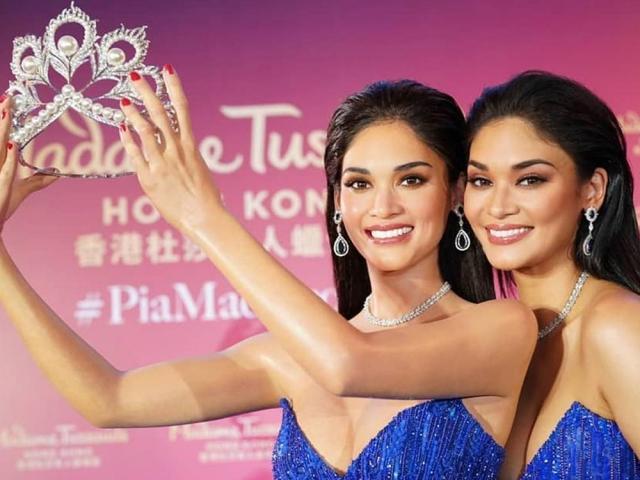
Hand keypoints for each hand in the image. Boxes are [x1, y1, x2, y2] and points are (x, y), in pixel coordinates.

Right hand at [0, 96, 57, 233]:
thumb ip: (38, 181)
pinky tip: (13, 144)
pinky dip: (8, 157)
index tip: (8, 101)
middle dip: (0, 116)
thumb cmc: (1, 208)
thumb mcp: (20, 191)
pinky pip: (4, 170)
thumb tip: (57, 173)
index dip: (2, 120)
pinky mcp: (0, 185)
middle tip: (8, 96)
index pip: (0, 137)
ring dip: (1, 129)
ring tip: (6, 110)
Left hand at [118, 66, 223, 235]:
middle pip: (159, 114)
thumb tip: (176, 146)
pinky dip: (127, 140)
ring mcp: (162, 164)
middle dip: (146, 92)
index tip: (166, 69)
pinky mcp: (150, 178)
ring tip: (124, 101)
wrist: (204, 218)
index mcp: (191, 147)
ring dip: (133, 113)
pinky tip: (121, 129)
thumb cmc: (206, 198)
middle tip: (135, 77)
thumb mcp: (199, 170)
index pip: (182, 109)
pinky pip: (135, 155)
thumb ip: (185, 155)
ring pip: (145, 131)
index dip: (173, 87)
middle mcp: (176, 151)